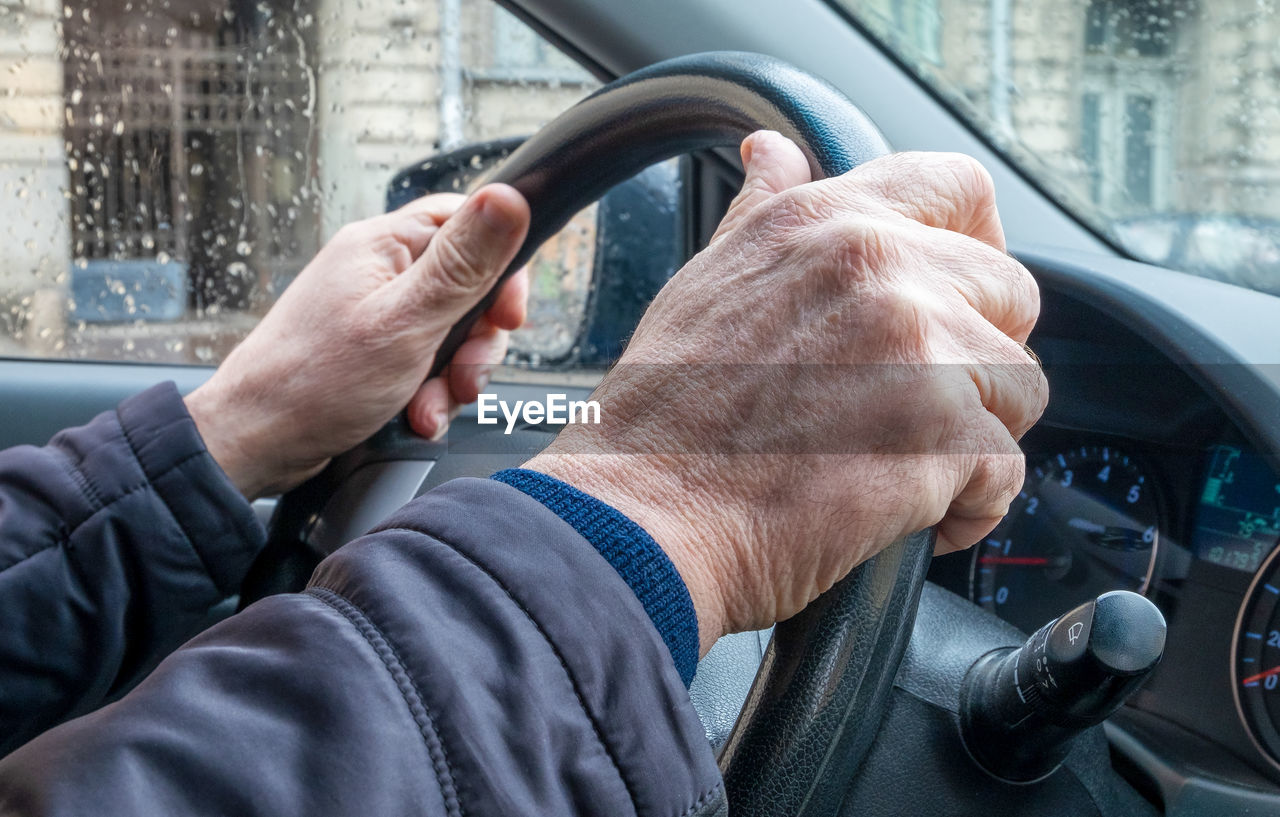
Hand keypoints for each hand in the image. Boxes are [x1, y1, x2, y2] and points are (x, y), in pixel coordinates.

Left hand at [185, 185, 530, 498]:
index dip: (500, 270)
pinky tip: (415, 414)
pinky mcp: (372, 349)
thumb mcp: (406, 321)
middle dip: (477, 341)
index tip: (507, 316)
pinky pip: (426, 362)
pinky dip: (430, 393)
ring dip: (453, 377)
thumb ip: (463, 264)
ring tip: (430, 404)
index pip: (468, 223)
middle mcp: (378, 270)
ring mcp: (375, 311)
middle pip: (468, 286)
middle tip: (464, 373)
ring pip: (451, 333)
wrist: (254, 442)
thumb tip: (508, 198)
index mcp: (383, 244)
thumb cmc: (313, 382)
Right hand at [525, 131, 1046, 652]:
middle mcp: (880, 268)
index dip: (980, 239)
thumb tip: (774, 153)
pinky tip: (910, 513)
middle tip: (916, 402)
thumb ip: (762, 213)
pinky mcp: (942, 437)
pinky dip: (970, 504)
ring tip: (902, 464)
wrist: (644, 518)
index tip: (965, 290)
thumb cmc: (663, 417)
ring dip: (977, 433)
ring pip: (1019, 387)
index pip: (958, 186)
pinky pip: (1008, 471)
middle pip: (1010, 293)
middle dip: (978, 355)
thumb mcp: (705, 282)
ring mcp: (919, 349)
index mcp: (827, 224)